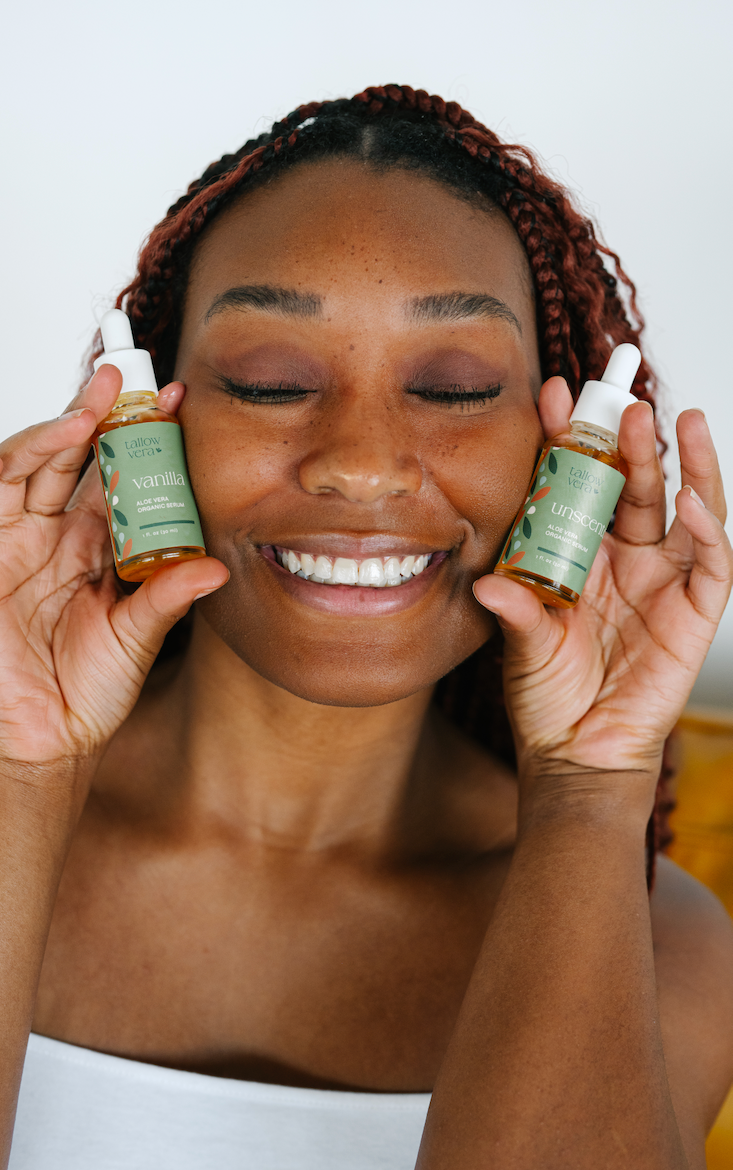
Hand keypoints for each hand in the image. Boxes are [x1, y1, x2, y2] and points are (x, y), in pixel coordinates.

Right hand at [0, 370, 227, 763]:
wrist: (52, 739)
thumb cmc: (98, 685)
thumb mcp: (141, 635)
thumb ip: (169, 596)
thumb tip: (218, 567)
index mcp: (93, 538)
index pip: (111, 469)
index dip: (135, 432)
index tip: (172, 397)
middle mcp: (46, 531)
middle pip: (59, 455)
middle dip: (86, 415)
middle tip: (116, 381)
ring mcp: (2, 546)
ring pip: (7, 469)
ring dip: (36, 438)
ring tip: (75, 422)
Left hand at [472, 378, 732, 775]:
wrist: (576, 751)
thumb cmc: (545, 692)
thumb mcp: (520, 642)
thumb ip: (512, 608)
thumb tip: (482, 579)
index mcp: (581, 552)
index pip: (579, 483)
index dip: (570, 440)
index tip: (550, 396)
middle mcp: (626, 556)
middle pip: (636, 483)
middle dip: (627, 437)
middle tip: (615, 395)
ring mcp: (664, 579)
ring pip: (684, 506)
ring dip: (682, 462)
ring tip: (671, 417)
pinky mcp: (695, 611)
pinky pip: (711, 560)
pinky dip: (705, 526)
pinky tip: (687, 497)